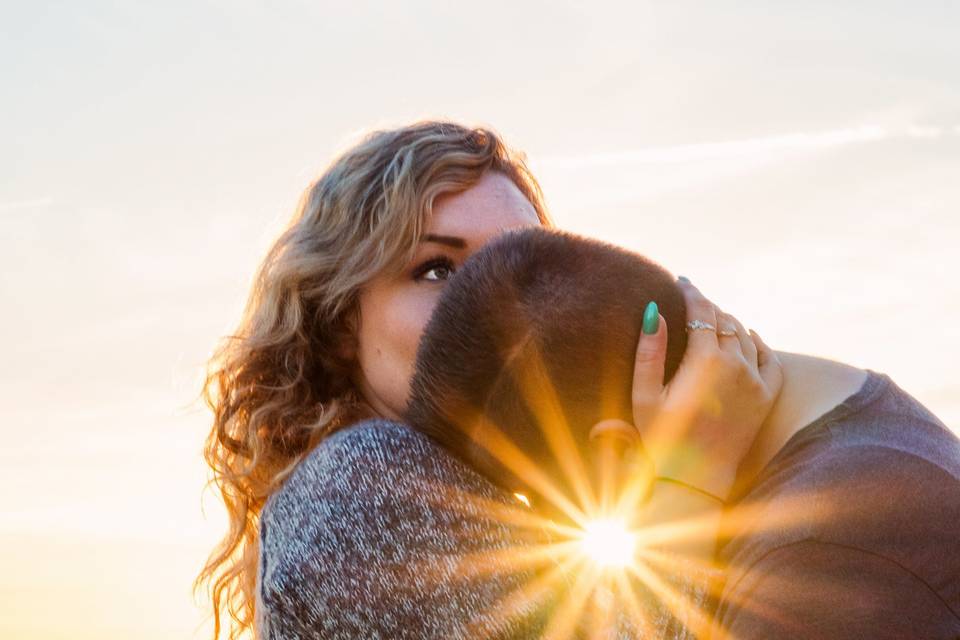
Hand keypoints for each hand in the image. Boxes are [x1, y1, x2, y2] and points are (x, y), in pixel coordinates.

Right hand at [591, 277, 782, 500]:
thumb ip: (649, 350)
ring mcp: (756, 382)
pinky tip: (746, 336)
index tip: (681, 281)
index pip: (702, 311)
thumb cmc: (660, 437)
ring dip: (727, 322)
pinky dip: (757, 342)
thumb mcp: (644, 393)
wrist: (694, 479)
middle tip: (692, 300)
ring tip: (711, 318)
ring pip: (744, 335)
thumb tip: (654, 311)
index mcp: (706, 361)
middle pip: (723, 320)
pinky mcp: (766, 398)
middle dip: (707, 306)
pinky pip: (769, 357)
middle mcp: (737, 365)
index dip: (691, 292)